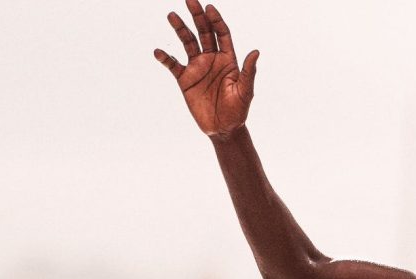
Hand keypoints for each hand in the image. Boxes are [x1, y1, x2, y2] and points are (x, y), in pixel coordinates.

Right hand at [153, 0, 257, 136]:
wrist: (223, 129)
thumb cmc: (238, 111)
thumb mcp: (246, 91)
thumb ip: (249, 72)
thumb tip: (256, 51)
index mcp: (228, 59)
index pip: (221, 34)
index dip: (216, 21)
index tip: (210, 8)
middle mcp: (212, 59)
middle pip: (204, 32)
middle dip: (197, 16)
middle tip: (190, 0)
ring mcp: (197, 67)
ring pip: (187, 42)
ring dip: (180, 29)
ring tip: (172, 15)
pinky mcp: (185, 79)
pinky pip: (173, 64)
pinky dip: (165, 58)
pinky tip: (159, 51)